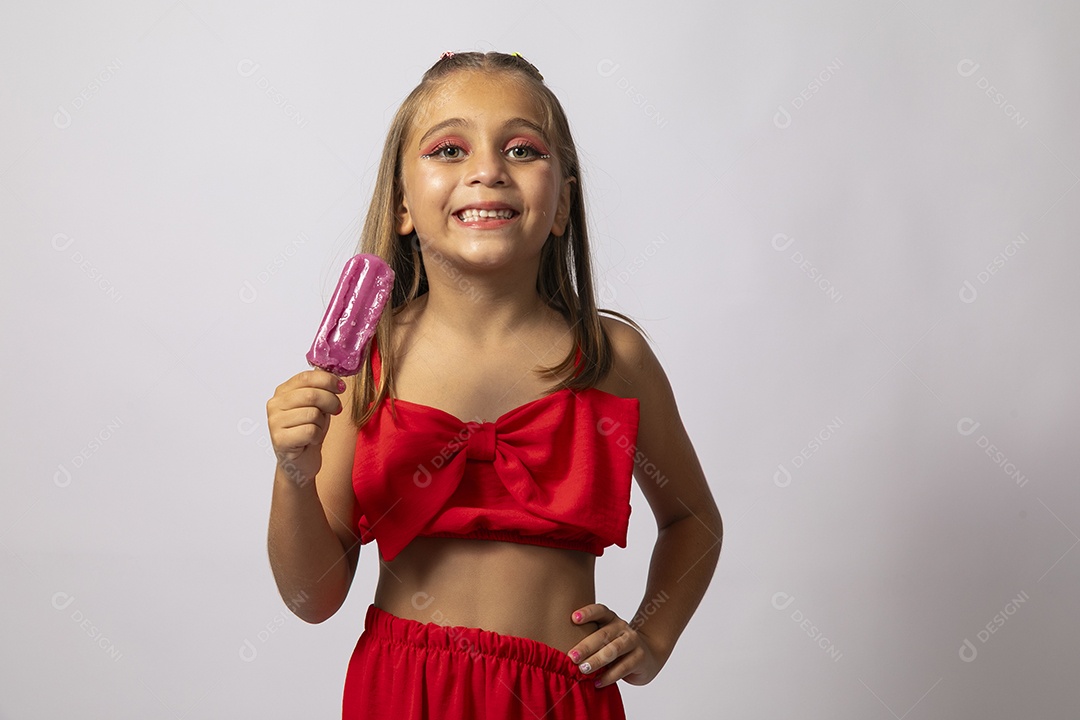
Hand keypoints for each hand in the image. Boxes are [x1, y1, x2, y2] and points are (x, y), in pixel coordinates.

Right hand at [266, 369, 345, 486]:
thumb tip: (335, 373)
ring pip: (312, 414)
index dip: (328, 380)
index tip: (341, 387)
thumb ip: (320, 389)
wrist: (301, 461)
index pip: (306, 377)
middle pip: (312, 395)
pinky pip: (310, 431)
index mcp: (283, 391)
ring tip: (315, 429)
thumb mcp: (317, 405)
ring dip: (322, 423)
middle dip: (331, 402)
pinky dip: (316, 436)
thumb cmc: (309, 431)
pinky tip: (310, 441)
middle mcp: (275, 404)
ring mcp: (274, 422)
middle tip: (336, 410)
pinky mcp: (279, 440)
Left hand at [566, 603, 666, 687]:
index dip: (588, 612)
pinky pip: (623, 667)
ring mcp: (633, 641)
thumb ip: (588, 638)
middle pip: (603, 634)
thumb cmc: (616, 646)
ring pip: (613, 650)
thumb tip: (557, 651)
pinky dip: (609, 676)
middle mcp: (622, 627)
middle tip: (571, 656)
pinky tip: (597, 683)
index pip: (600, 611)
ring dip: (597, 661)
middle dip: (586, 646)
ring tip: (583, 670)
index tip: (574, 618)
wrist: (648, 654)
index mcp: (611, 619)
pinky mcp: (640, 657)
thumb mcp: (604, 637)